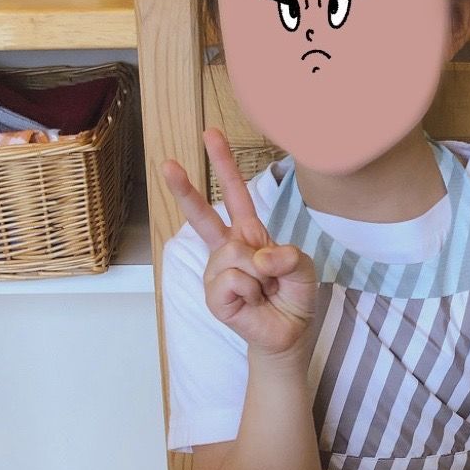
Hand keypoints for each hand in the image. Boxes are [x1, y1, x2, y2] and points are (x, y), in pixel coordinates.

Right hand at [164, 129, 317, 357]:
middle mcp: (229, 249)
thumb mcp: (303, 268)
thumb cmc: (293, 297)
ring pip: (234, 255)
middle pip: (204, 215)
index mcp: (250, 234)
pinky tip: (251, 302)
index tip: (210, 135)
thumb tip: (258, 258)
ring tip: (264, 290)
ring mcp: (217, 272)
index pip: (236, 195)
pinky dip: (250, 291)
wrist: (289, 334)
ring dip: (259, 275)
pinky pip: (231, 280)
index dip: (224, 165)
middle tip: (167, 163)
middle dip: (185, 189)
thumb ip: (287, 256)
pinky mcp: (213, 295)